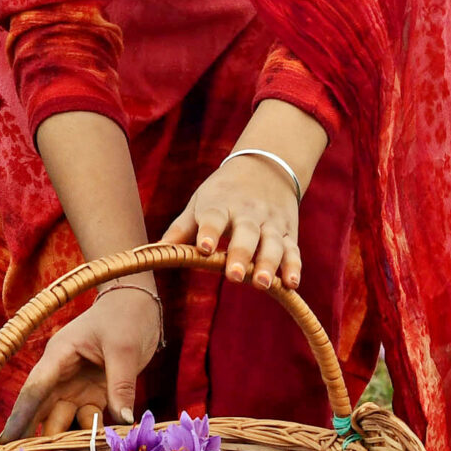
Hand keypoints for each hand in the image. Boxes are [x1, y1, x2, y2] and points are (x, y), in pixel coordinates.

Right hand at [0, 282, 161, 439]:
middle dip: (37, 437)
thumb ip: (120, 384)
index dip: (19, 418)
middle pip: (43, 411)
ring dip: (68, 440)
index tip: (4, 443)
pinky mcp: (95, 394)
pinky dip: (92, 434)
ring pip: (65, 419)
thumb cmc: (127, 316)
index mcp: (59, 356)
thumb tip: (122, 421)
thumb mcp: (125, 348)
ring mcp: (77, 386)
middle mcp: (62, 374)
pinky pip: (89, 419)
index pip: (34, 391)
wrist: (139, 303)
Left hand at [163, 153, 300, 292]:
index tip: (204, 248)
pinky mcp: (288, 233)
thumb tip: (156, 250)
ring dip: (268, 264)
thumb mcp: (200, 202)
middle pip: (246, 233)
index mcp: (221, 205)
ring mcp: (271, 224)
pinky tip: (291, 284)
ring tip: (262, 284)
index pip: (214, 217)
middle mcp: (248, 214)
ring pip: (271, 244)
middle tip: (233, 275)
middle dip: (240, 254)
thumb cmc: (223, 192)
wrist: (266, 166)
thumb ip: (182, 228)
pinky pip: (292, 250)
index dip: (209, 232)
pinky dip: (293, 266)